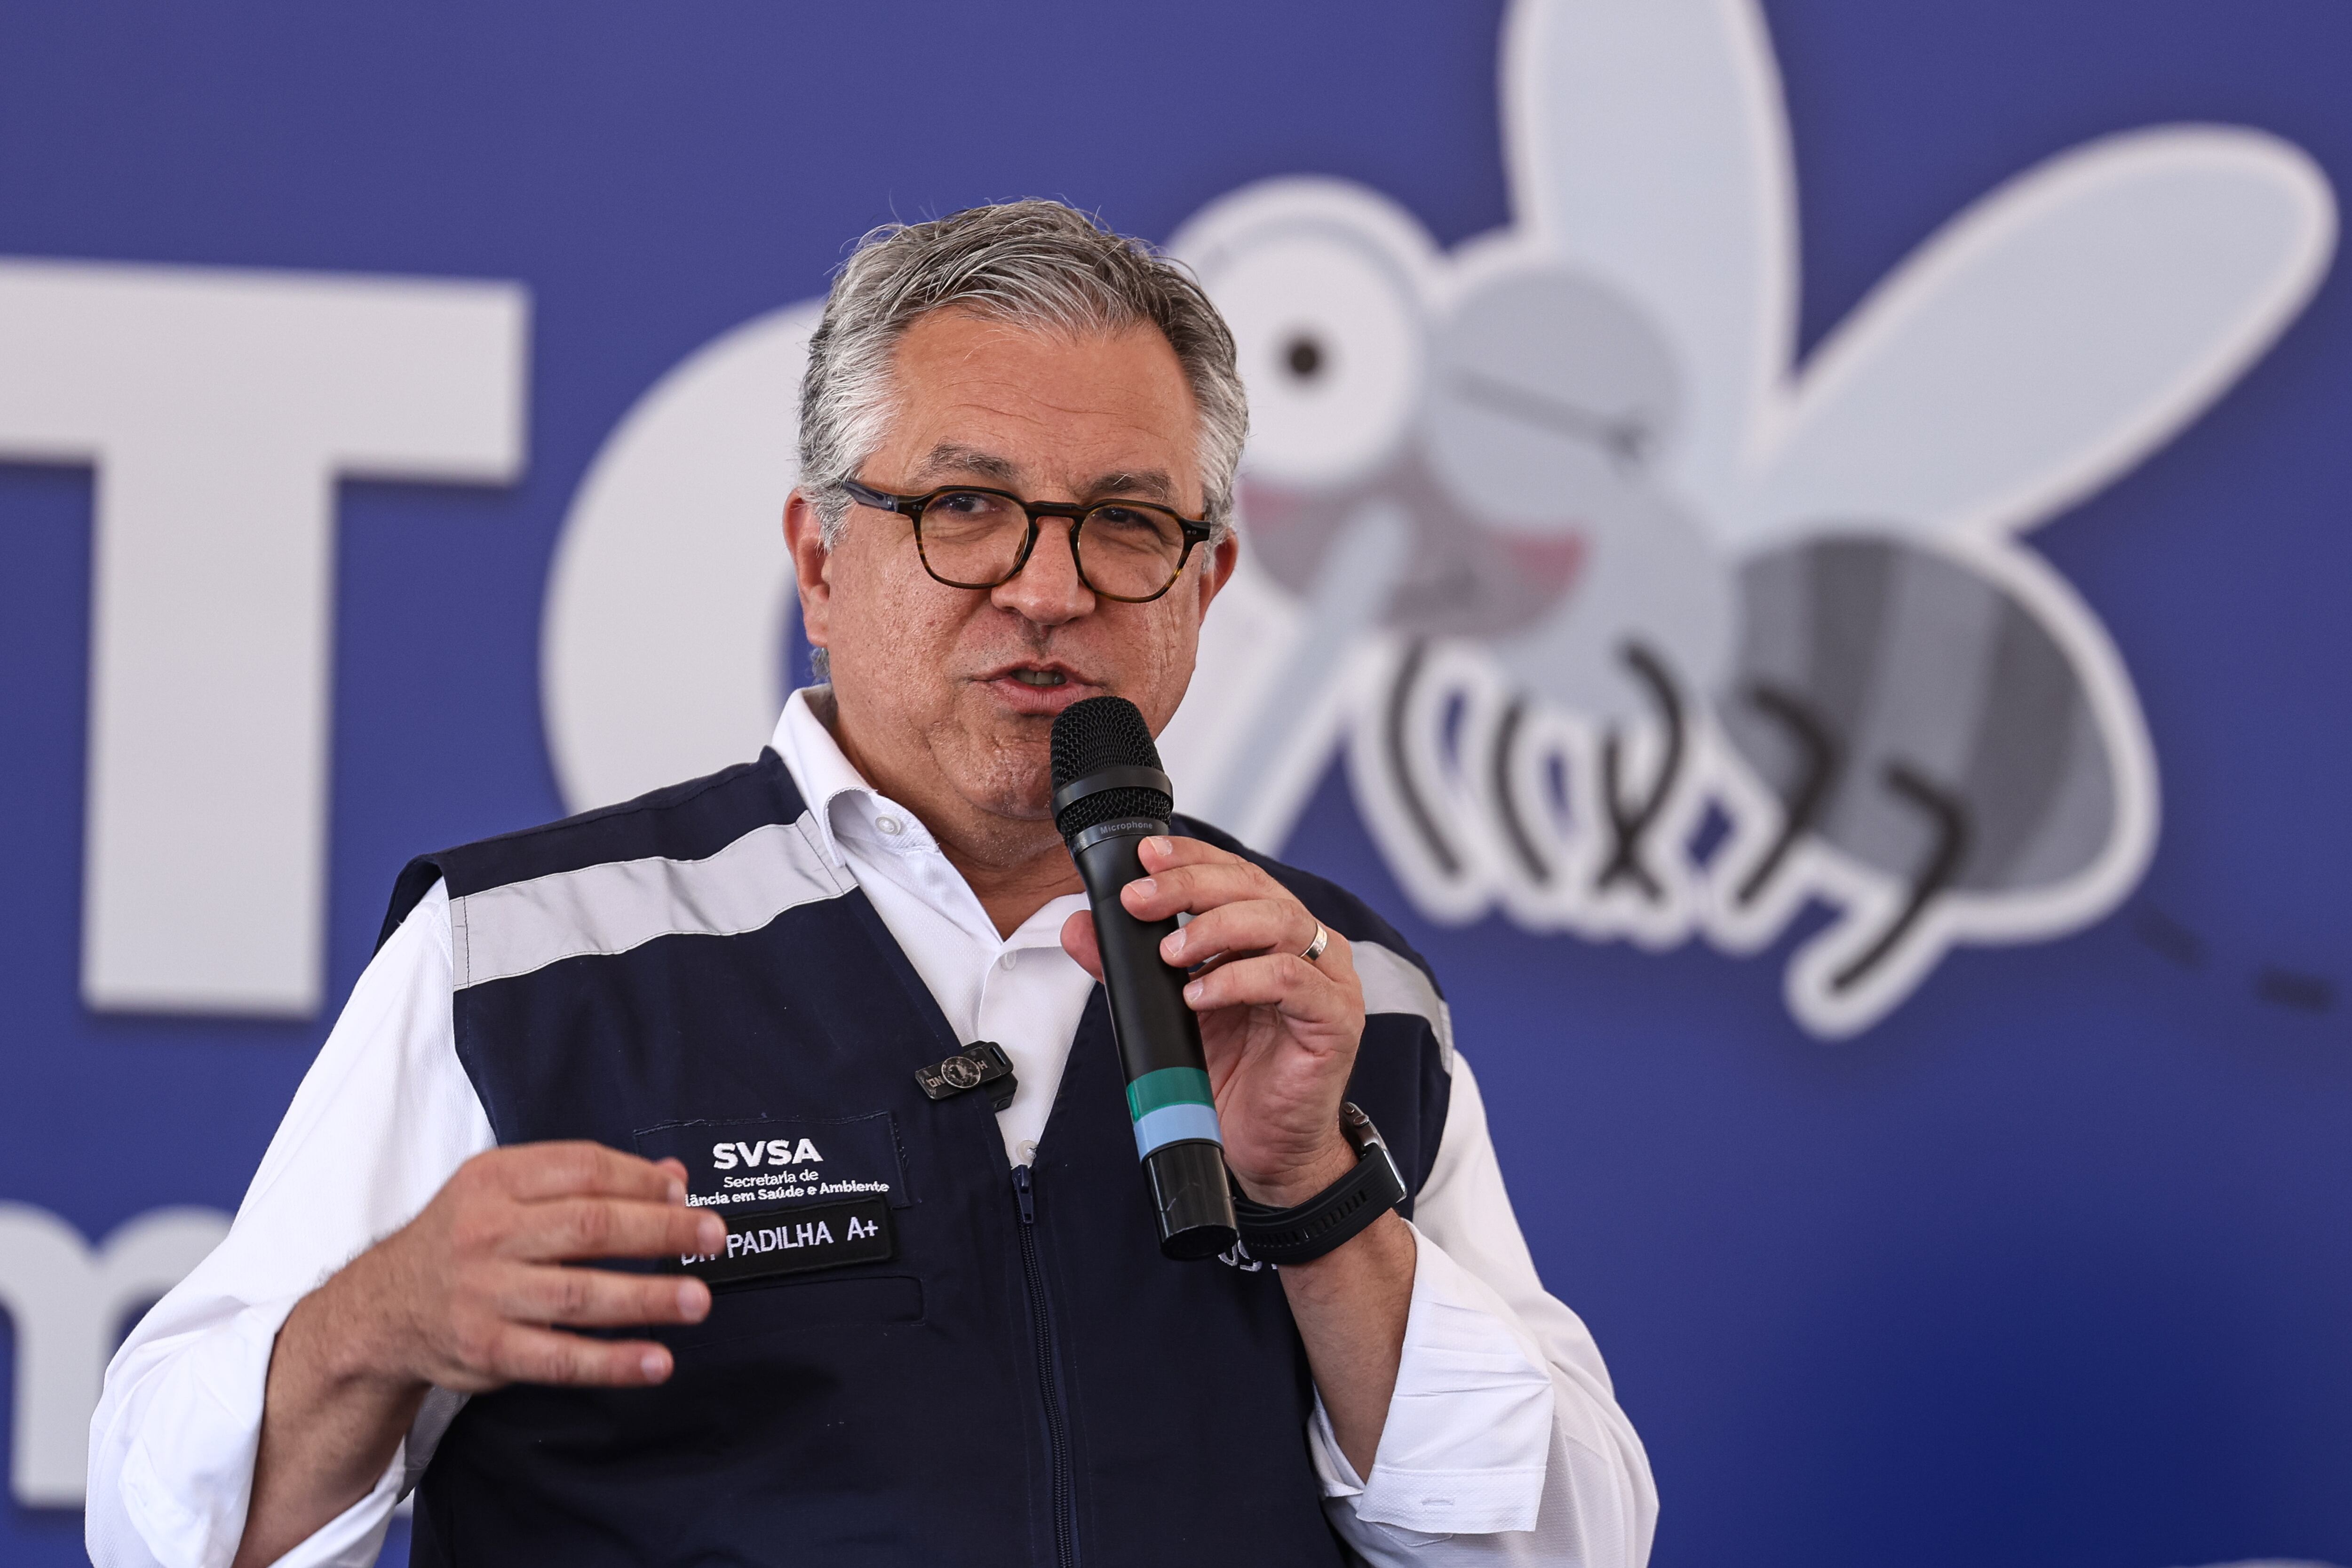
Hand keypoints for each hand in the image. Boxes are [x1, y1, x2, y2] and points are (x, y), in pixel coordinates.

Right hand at [319, 1141, 726, 1394]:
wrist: (381, 1309)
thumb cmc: (461, 1239)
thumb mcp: (504, 1189)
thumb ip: (585, 1178)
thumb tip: (673, 1175)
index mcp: (494, 1180)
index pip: (583, 1168)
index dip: (641, 1179)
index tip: (684, 1192)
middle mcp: (488, 1233)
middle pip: (591, 1226)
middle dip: (662, 1230)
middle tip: (714, 1236)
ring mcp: (485, 1293)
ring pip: (580, 1294)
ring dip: (648, 1297)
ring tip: (699, 1299)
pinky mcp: (486, 1349)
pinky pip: (559, 1358)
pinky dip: (611, 1362)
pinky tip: (655, 1360)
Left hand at [1061, 835, 1364, 1206]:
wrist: (1269, 1150)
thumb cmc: (1232, 1076)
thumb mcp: (1171, 1013)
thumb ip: (1130, 969)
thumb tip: (1079, 928)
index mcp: (1271, 933)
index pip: (1233, 874)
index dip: (1190, 857)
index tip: (1144, 857)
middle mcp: (1306, 946)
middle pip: (1254, 887)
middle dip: (1191, 885)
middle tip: (1141, 900)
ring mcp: (1328, 980)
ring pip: (1278, 922)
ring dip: (1215, 928)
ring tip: (1169, 953)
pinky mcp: (1336, 1019)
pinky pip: (1291, 981)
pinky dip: (1240, 979)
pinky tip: (1200, 995)